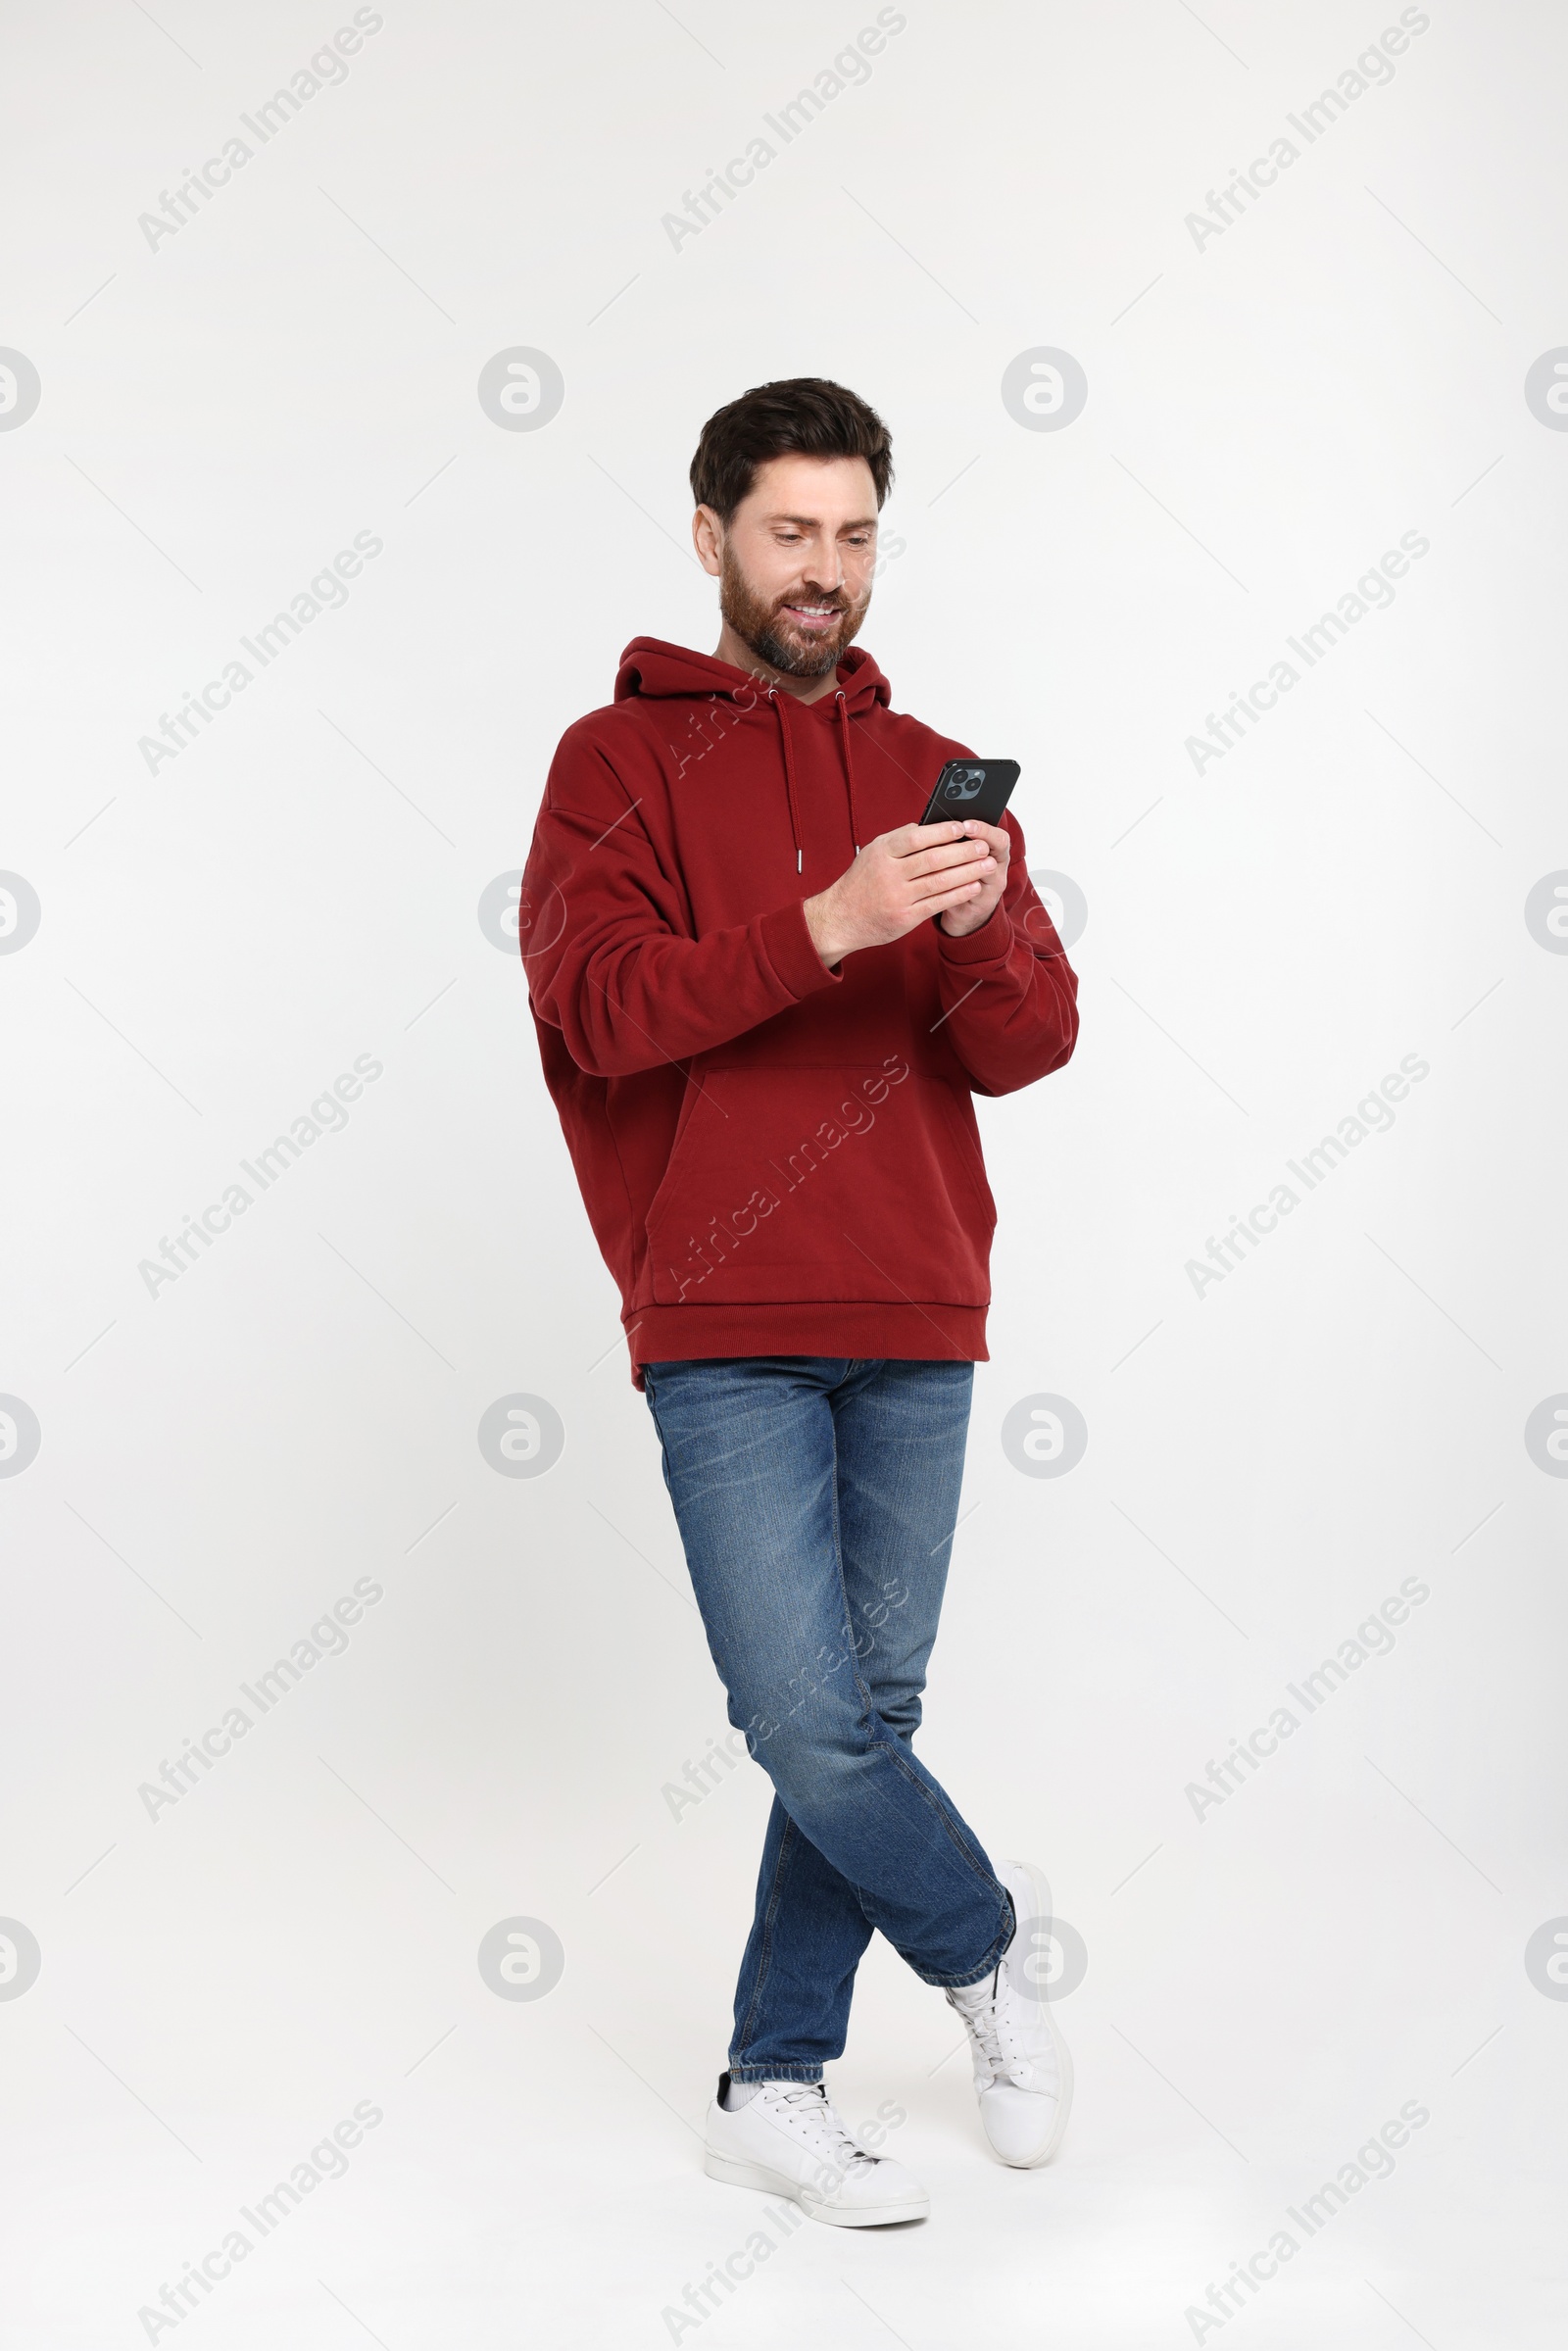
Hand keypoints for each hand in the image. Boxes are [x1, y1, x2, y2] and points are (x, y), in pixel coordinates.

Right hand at [804, 820, 1000, 966]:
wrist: (841, 918)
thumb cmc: (862, 882)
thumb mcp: (872, 853)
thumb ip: (899, 839)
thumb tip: (930, 825)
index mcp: (881, 853)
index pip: (916, 837)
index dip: (942, 831)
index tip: (963, 826)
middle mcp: (888, 874)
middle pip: (933, 859)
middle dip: (963, 851)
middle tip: (983, 846)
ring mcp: (897, 897)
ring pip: (940, 881)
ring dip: (968, 872)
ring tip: (987, 864)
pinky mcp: (905, 918)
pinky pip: (938, 903)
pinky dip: (959, 893)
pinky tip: (974, 886)